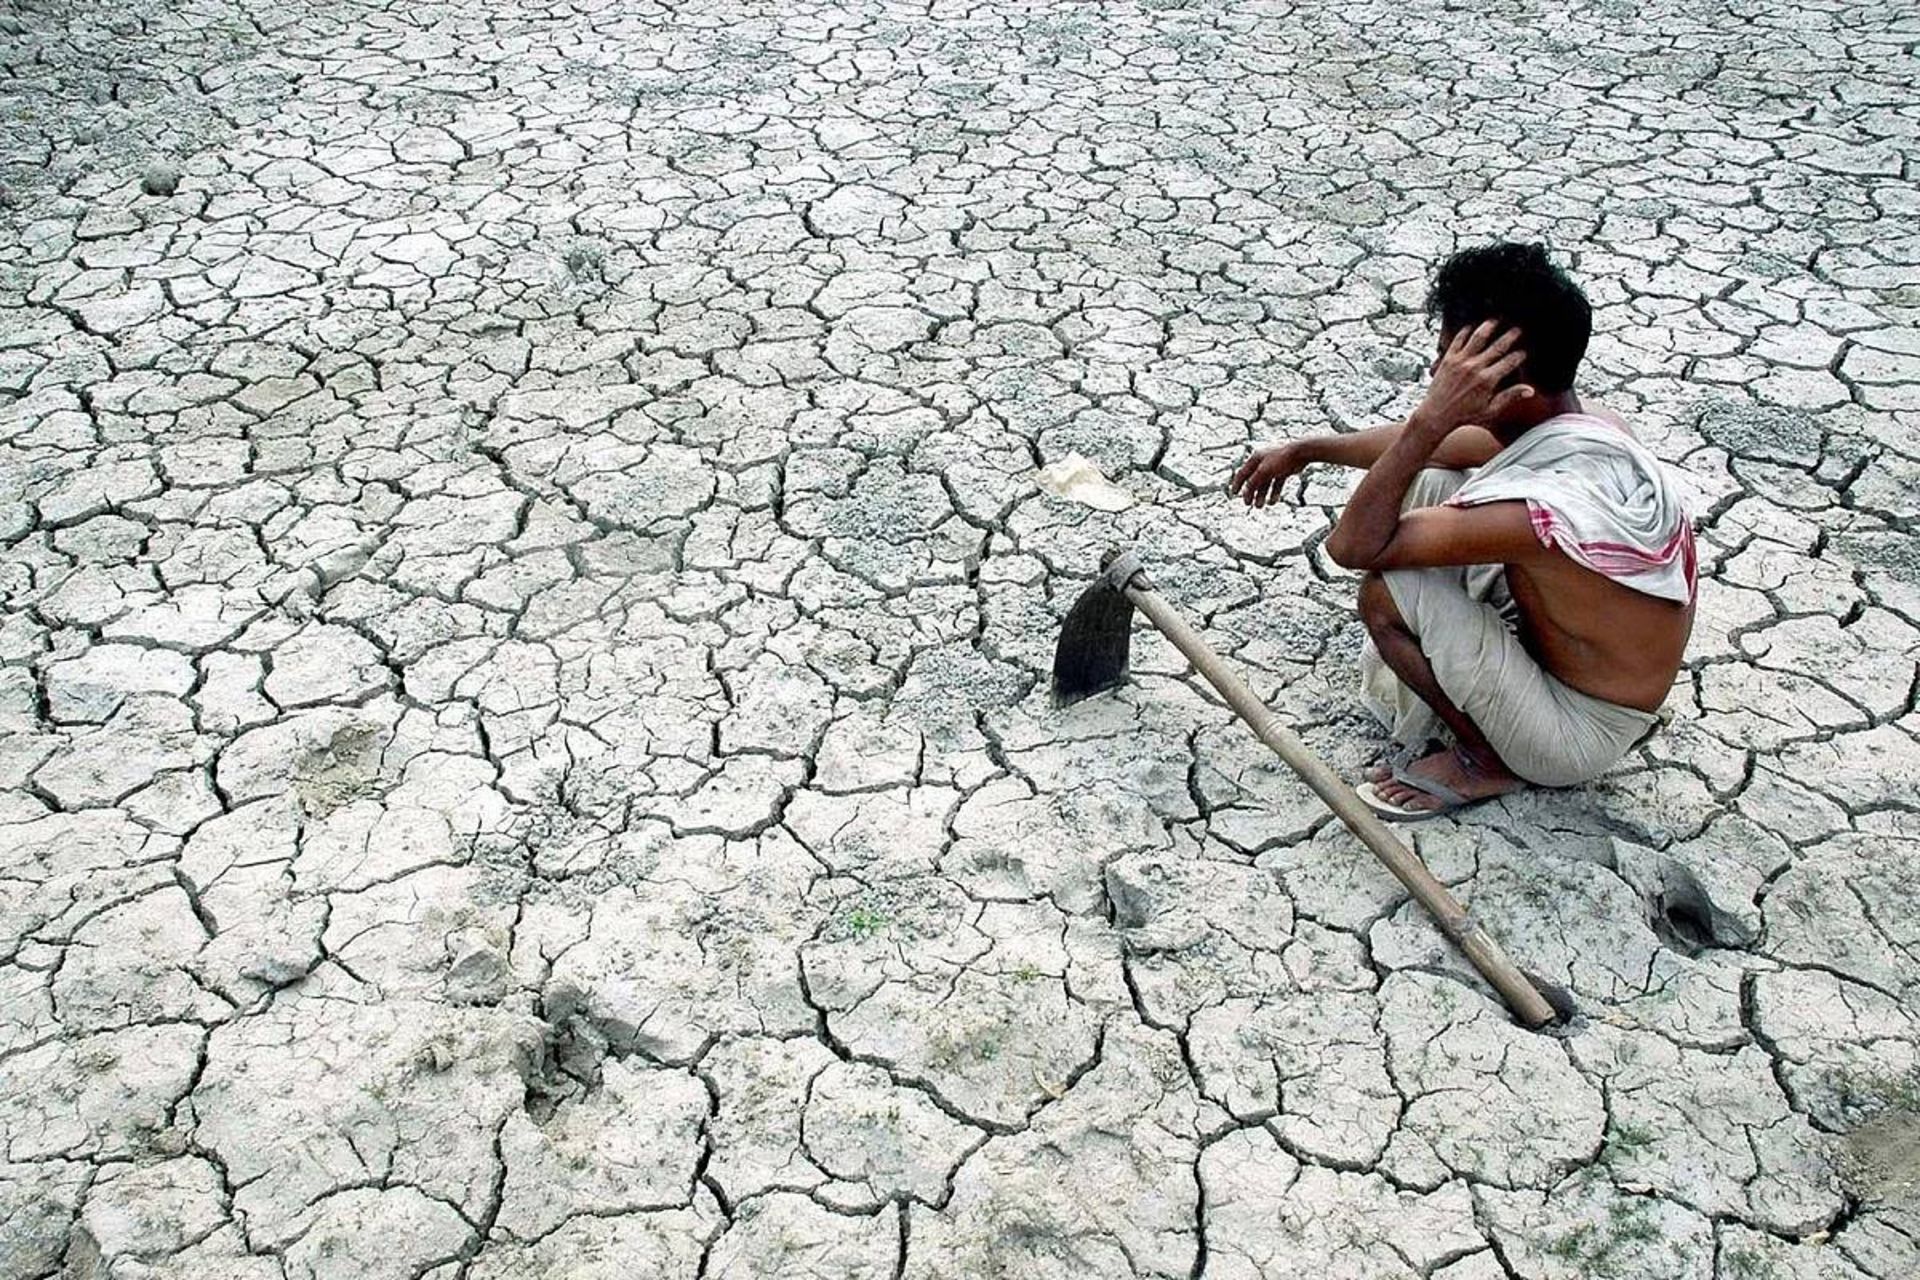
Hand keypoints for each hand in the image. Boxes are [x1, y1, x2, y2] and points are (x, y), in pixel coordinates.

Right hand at [1229, 442, 1306, 506]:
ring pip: (1265, 484)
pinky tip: (1273, 501)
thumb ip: (1253, 482)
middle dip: (1251, 493)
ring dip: (1262, 495)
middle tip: (1248, 504)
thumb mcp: (1264, 471)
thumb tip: (1246, 491)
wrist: (1301, 452)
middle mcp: (1263, 462)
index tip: (1234, 494)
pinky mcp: (1284, 471)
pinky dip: (1274, 493)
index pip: (1243, 473)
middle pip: (1254, 480)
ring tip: (1260, 506)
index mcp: (1255, 458)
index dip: (1237, 484)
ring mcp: (1274, 467)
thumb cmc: (1281, 458)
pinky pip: (1276, 484)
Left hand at [1412, 321, 1533, 431]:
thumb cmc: (1464, 416)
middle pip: (1498, 346)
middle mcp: (1475, 368)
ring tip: (1497, 320)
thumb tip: (1529, 390)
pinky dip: (1465, 331)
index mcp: (1487, 380)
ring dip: (1489, 326)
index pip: (1510, 362)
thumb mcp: (1490, 410)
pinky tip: (1472, 326)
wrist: (1436, 415)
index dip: (1520, 355)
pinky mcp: (1447, 359)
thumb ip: (1510, 397)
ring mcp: (1460, 361)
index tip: (1524, 352)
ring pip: (1478, 337)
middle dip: (1511, 336)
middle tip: (1518, 330)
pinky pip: (1458, 340)